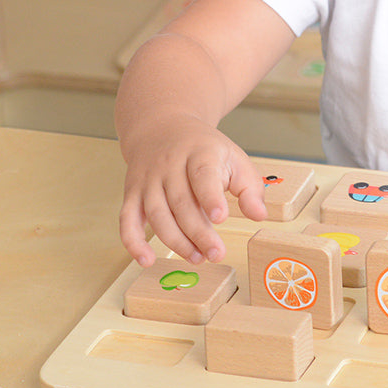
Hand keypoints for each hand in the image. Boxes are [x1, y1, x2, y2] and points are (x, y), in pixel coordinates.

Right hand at [119, 116, 266, 267]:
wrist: (162, 127)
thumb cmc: (204, 149)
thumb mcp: (234, 158)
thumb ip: (250, 187)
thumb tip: (259, 215)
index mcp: (200, 152)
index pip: (203, 174)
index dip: (210, 197)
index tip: (221, 217)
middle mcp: (170, 165)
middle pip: (181, 202)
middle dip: (198, 232)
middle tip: (216, 254)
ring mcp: (148, 179)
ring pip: (157, 214)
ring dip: (175, 241)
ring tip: (197, 258)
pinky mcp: (132, 193)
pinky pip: (127, 219)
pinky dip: (133, 242)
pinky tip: (147, 260)